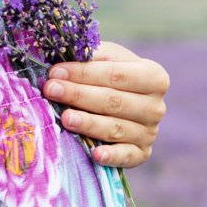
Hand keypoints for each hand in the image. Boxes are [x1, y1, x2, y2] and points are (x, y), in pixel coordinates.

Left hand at [43, 40, 169, 167]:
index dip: (85, 73)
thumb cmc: (110, 78)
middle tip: (51, 90)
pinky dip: (112, 156)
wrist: (122, 104)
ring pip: (116, 128)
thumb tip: (66, 50)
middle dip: (79, 95)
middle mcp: (155, 106)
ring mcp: (150, 132)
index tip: (56, 72)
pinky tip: (96, 154)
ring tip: (64, 118)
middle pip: (114, 101)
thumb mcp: (106, 59)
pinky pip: (127, 156)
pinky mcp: (142, 153)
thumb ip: (91, 55)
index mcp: (154, 77)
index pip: (117, 75)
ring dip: (88, 123)